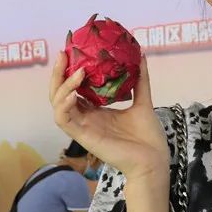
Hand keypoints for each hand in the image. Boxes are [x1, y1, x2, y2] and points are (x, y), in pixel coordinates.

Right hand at [49, 52, 167, 179]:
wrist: (154, 159)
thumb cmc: (148, 136)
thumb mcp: (143, 101)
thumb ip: (140, 80)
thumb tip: (140, 55)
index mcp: (96, 110)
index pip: (74, 88)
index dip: (69, 71)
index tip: (72, 52)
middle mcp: (86, 118)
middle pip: (60, 94)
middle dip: (58, 74)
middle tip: (64, 55)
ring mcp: (83, 127)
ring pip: (58, 105)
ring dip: (62, 87)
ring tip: (77, 73)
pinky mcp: (83, 137)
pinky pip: (64, 120)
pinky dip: (64, 106)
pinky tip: (73, 95)